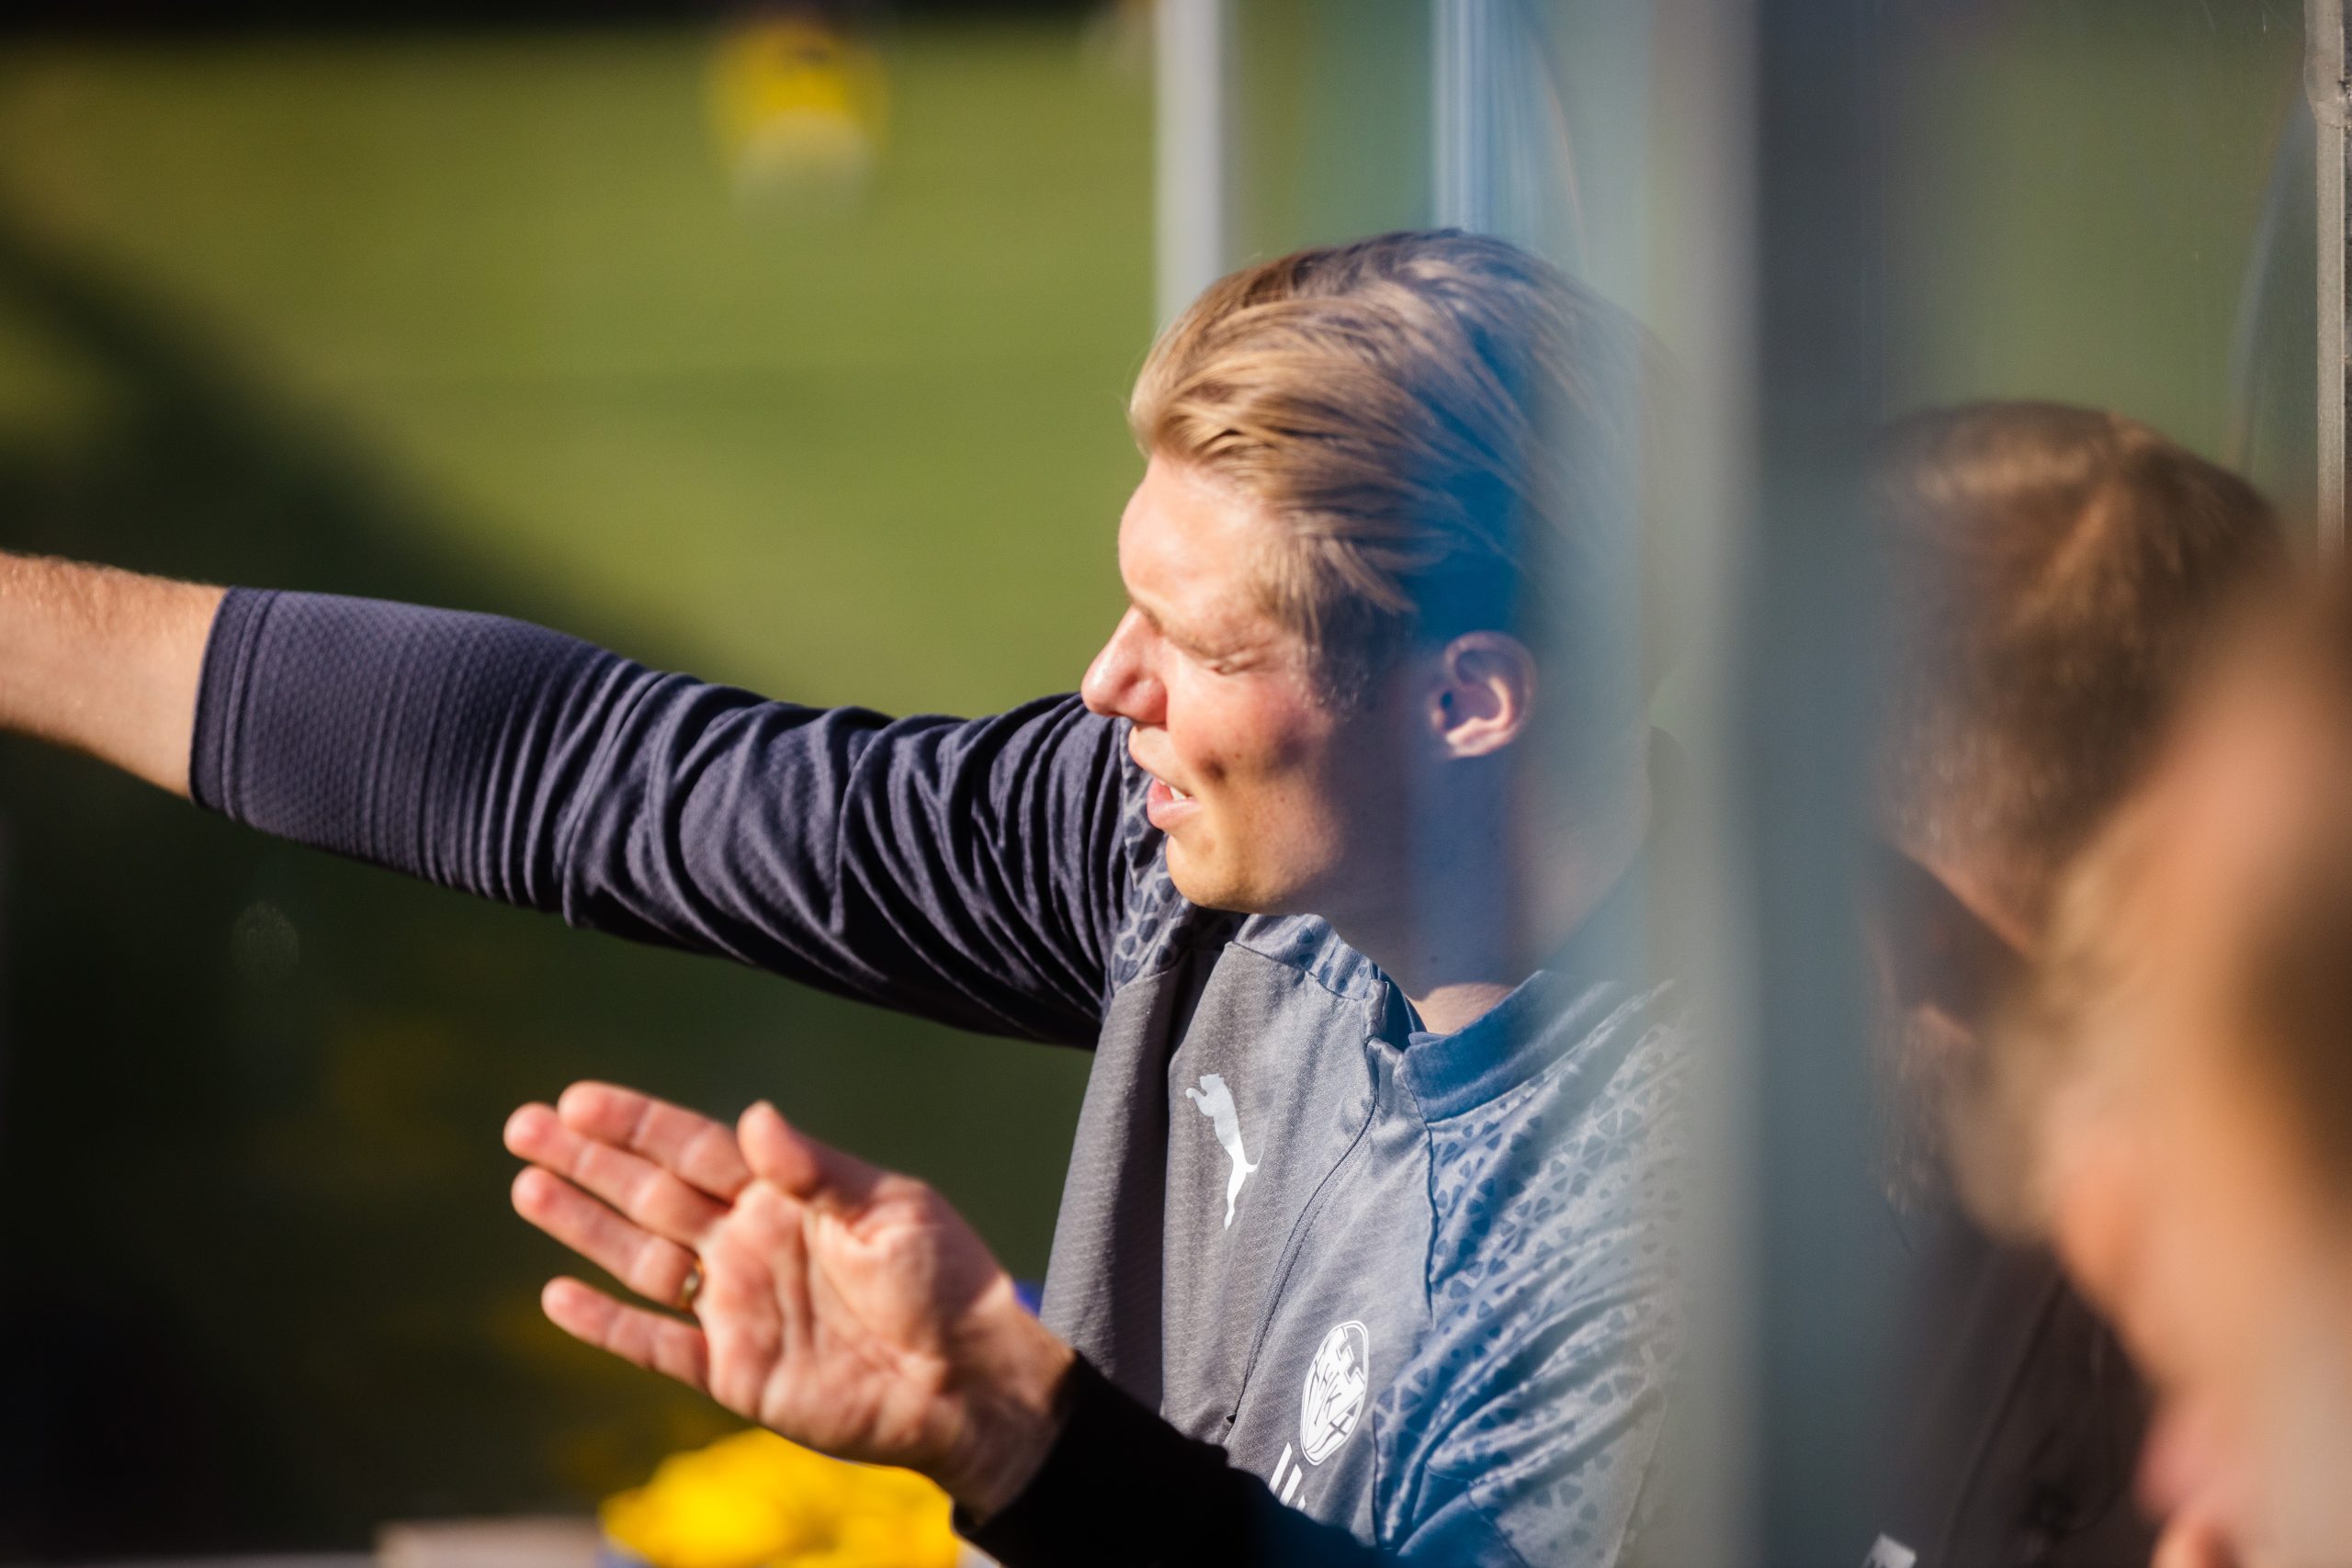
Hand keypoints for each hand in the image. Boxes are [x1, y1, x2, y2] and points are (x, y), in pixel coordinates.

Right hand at [504, 1082, 1073, 1515]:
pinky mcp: (735, 1371)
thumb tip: (752, 1115)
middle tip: (523, 1126)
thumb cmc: (944, 1282)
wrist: (968, 1381)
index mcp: (787, 1194)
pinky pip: (656, 1344)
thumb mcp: (889, 1208)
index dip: (637, 1124)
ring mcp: (737, 1306)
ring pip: (640, 1260)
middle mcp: (750, 1243)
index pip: (696, 1147)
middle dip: (588, 1161)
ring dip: (583, 1226)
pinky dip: (606, 1326)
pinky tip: (557, 1296)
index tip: (578, 1099)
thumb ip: (813, 1168)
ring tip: (527, 1188)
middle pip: (652, 1193)